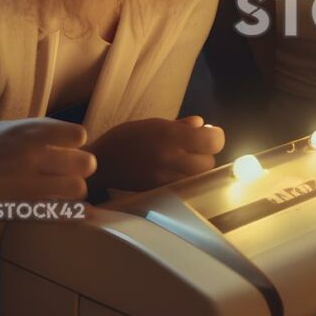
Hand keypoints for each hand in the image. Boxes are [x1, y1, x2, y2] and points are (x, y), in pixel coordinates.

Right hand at [0, 118, 96, 220]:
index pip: (77, 135)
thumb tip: (62, 131)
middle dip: (83, 167)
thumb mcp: (2, 130)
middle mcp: (33, 158)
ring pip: (77, 188)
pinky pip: (61, 213)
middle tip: (74, 170)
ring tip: (67, 190)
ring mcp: (30, 186)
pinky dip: (75, 214)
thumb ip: (34, 129)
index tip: (69, 147)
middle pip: (85, 163)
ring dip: (75, 190)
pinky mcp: (24, 210)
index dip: (76, 142)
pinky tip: (82, 213)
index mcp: (28, 135)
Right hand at [87, 116, 225, 191]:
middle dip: (205, 154)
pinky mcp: (161, 191)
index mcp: (170, 136)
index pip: (213, 141)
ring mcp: (166, 177)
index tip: (209, 134)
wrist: (100, 163)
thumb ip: (179, 125)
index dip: (215, 137)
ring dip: (197, 169)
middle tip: (195, 149)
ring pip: (199, 177)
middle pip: (209, 162)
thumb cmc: (126, 138)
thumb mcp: (152, 124)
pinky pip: (185, 187)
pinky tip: (176, 172)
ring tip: (185, 161)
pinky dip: (186, 180)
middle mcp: (171, 157)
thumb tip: (201, 124)